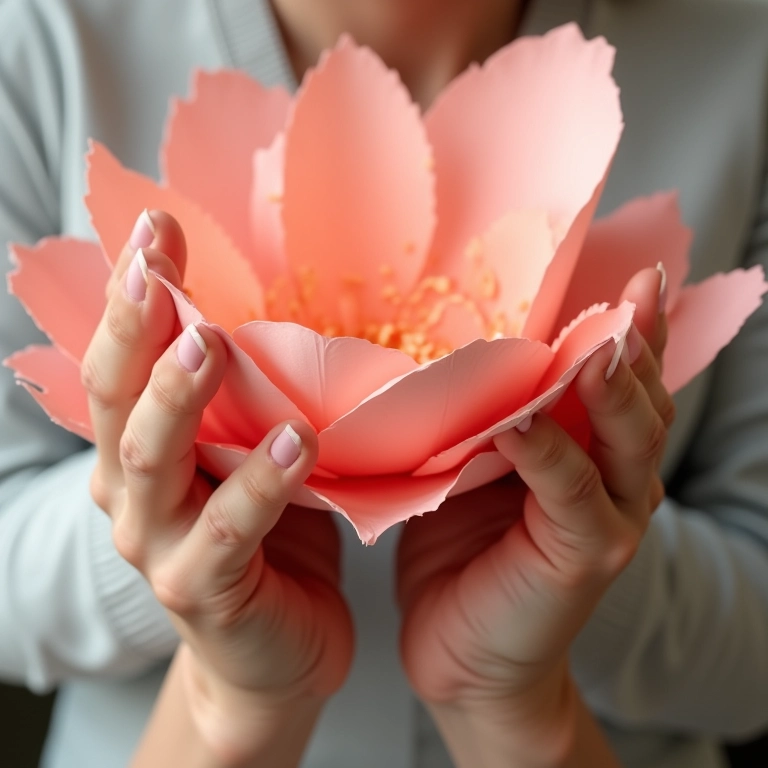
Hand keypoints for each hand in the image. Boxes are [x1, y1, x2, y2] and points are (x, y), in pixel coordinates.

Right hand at [82, 210, 352, 756]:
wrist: (276, 648)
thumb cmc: (269, 534)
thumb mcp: (248, 452)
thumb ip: (243, 398)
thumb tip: (273, 307)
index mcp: (138, 447)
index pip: (122, 356)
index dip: (130, 291)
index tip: (156, 226)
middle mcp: (131, 491)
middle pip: (114, 397)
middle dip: (131, 325)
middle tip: (154, 266)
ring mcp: (158, 544)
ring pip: (151, 460)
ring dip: (177, 395)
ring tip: (210, 340)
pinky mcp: (201, 590)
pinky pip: (230, 530)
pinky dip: (258, 483)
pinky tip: (294, 441)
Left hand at [397, 268, 671, 720]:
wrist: (461, 652)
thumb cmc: (461, 551)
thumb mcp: (472, 467)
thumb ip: (488, 418)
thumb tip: (462, 352)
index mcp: (590, 451)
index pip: (621, 379)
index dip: (633, 327)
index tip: (634, 273)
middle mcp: (615, 480)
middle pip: (641, 398)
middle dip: (640, 340)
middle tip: (640, 287)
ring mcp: (608, 519)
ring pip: (628, 439)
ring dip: (613, 387)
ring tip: (602, 340)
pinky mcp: (584, 556)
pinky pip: (571, 491)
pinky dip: (550, 453)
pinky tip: (524, 422)